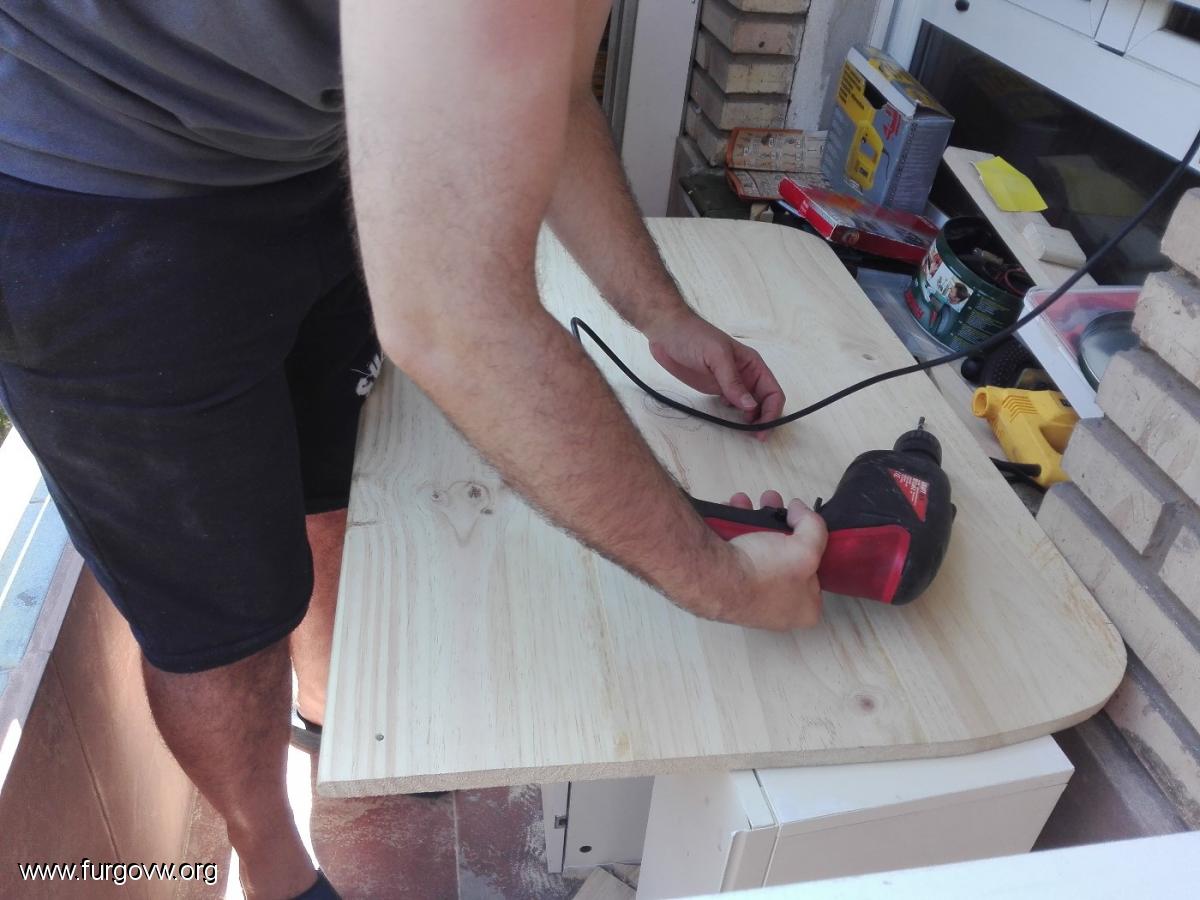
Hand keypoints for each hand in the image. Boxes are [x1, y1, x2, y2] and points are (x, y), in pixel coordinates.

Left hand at [644, 310, 785, 440]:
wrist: (666, 333)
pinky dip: (734, 417)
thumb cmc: (693, 337)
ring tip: (744, 433)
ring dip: (750, 421)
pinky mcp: (715, 389)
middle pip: (764, 402)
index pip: (772, 392)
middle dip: (764, 420)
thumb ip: (733, 382)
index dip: (772, 411)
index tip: (762, 428)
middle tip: (756, 437)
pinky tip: (728, 421)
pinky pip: (731, 407)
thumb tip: (750, 406)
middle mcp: (745, 376)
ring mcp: (730, 383)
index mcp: (752, 365)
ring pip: (749, 407)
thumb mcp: (716, 356)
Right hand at [717, 490, 825, 630]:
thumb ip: (814, 526)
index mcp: (804, 611)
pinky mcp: (726, 584)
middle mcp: (778, 610)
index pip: (816, 573)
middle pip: (785, 557)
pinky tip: (731, 511)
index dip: (810, 544)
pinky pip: (737, 554)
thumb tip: (800, 511)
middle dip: (777, 524)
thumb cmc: (764, 573)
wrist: (713, 578)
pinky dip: (734, 530)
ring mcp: (750, 598)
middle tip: (771, 503)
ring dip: (753, 521)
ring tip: (744, 502)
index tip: (799, 524)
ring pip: (759, 551)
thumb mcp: (806, 548)